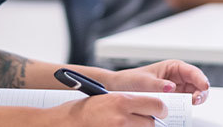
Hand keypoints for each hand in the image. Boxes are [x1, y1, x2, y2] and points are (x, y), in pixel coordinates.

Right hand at [48, 93, 167, 126]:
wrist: (61, 124)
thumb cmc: (80, 111)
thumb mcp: (106, 99)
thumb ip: (127, 103)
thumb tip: (146, 107)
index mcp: (122, 101)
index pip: (156, 105)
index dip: (160, 109)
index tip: (160, 110)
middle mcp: (122, 118)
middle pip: (152, 123)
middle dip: (148, 122)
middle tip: (139, 121)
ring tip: (125, 125)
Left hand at [106, 59, 210, 104]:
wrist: (120, 88)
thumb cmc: (131, 80)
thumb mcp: (144, 81)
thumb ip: (158, 85)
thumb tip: (172, 87)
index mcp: (173, 67)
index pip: (192, 71)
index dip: (200, 78)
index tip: (204, 86)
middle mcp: (177, 77)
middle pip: (197, 83)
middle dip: (201, 91)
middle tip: (196, 99)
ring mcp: (176, 89)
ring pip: (194, 93)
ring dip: (196, 99)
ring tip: (191, 104)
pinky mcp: (173, 100)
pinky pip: (185, 103)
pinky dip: (188, 106)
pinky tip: (185, 108)